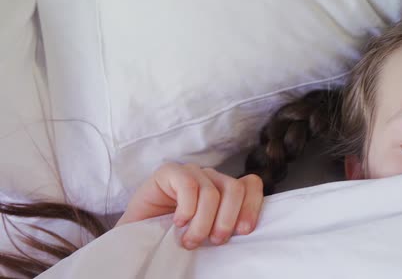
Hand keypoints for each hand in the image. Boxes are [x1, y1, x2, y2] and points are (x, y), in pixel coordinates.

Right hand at [115, 162, 263, 249]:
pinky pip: (189, 185)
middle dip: (227, 219)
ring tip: (190, 240)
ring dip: (203, 222)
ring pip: (212, 192)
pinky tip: (178, 222)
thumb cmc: (174, 237)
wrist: (136, 237)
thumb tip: (245, 231)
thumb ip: (225, 225)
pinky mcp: (170, 172)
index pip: (250, 184)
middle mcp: (211, 178)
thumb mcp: (207, 232)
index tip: (244, 231)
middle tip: (214, 241)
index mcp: (224, 191)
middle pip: (235, 189)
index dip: (252, 205)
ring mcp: (191, 173)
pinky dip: (187, 208)